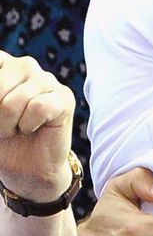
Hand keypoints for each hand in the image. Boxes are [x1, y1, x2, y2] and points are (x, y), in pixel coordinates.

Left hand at [0, 53, 73, 201]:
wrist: (25, 170)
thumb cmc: (1, 141)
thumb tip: (1, 103)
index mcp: (2, 65)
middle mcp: (24, 66)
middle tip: (3, 126)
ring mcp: (47, 80)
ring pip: (17, 99)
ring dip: (10, 124)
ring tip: (17, 129)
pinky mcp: (64, 98)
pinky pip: (39, 107)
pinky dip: (30, 124)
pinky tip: (33, 128)